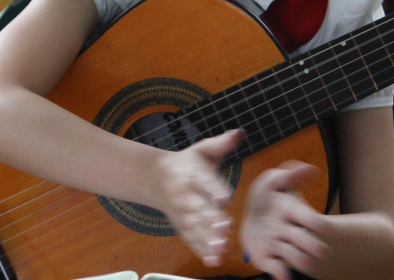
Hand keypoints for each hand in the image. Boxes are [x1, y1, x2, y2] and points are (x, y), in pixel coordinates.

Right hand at [151, 129, 242, 265]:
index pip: (204, 182)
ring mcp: (181, 212)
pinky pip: (190, 238)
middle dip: (211, 219)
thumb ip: (220, 144)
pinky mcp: (180, 225)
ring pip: (194, 227)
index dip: (214, 190)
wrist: (155, 177)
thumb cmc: (187, 163)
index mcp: (192, 174)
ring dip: (207, 239)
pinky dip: (201, 249)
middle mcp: (185, 195)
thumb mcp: (202, 150)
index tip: (224, 198)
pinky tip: (212, 260)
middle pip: (198, 208)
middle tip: (225, 228)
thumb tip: (238, 133)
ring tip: (220, 249)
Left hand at [241, 161, 330, 279]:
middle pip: (304, 240)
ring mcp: (279, 245)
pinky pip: (275, 268)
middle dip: (311, 245)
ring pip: (292, 255)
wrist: (253, 217)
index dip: (314, 222)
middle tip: (321, 251)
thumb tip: (310, 169)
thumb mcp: (273, 181)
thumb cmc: (267, 198)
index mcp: (293, 211)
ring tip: (306, 263)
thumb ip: (288, 174)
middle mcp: (289, 230)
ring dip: (298, 258)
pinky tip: (283, 276)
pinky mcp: (268, 258)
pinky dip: (280, 273)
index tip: (321, 226)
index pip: (309, 218)